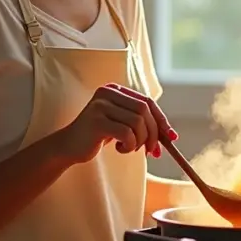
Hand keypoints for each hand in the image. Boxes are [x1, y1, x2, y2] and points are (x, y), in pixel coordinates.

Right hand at [57, 84, 172, 163]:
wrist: (69, 147)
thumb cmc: (98, 136)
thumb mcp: (122, 125)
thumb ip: (142, 124)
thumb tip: (171, 135)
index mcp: (115, 89)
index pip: (147, 101)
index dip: (161, 120)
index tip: (172, 137)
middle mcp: (108, 92)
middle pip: (144, 110)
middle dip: (153, 133)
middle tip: (152, 151)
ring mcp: (100, 105)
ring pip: (137, 123)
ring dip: (139, 141)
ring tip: (129, 148)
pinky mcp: (96, 120)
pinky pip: (126, 133)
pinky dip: (129, 145)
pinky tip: (119, 148)